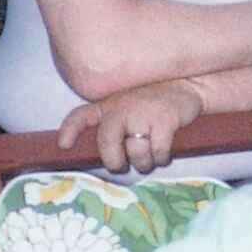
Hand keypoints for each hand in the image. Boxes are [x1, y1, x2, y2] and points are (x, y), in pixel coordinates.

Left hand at [58, 79, 202, 172]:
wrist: (187, 85)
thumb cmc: (153, 101)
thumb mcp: (126, 105)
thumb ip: (112, 122)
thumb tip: (107, 154)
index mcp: (108, 105)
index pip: (81, 116)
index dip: (69, 131)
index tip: (64, 145)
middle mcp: (121, 108)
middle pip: (107, 143)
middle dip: (115, 162)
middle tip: (122, 166)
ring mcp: (143, 114)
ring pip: (136, 152)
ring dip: (144, 163)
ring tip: (149, 160)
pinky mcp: (164, 121)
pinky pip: (158, 152)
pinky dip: (161, 159)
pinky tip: (164, 155)